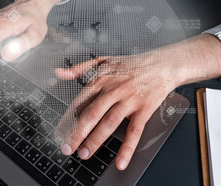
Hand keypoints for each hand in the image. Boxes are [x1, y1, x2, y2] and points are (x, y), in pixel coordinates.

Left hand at [54, 34, 220, 169]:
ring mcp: (129, 100)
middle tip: (67, 148)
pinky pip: (134, 131)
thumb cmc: (131, 65)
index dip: (68, 119)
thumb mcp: (103, 60)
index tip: (59, 132)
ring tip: (84, 154)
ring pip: (109, 123)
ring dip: (95, 140)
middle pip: (92, 114)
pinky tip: (120, 161)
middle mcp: (113, 89)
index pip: (80, 102)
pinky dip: (127, 148)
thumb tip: (60, 73)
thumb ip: (80, 67)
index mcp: (101, 79)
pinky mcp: (144, 109)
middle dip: (77, 133)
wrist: (161, 64)